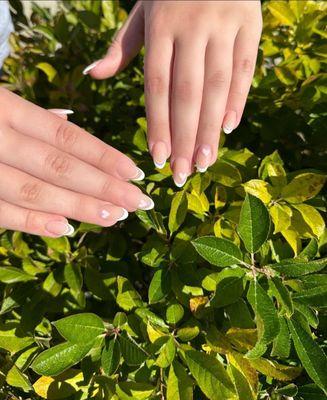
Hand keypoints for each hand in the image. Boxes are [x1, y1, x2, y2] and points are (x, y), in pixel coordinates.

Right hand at [0, 88, 153, 236]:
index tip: (136, 174)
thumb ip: (30, 114)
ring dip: (78, 206)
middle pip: (59, 166)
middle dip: (103, 187)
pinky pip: (0, 212)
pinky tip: (66, 227)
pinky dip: (32, 222)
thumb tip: (65, 117)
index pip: (66, 136)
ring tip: (113, 216)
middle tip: (137, 201)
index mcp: (7, 108)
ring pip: (34, 192)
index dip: (103, 156)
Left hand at [84, 0, 261, 186]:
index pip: (157, 85)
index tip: (157, 158)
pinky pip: (244, 68)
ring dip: (210, 128)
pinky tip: (229, 128)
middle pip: (187, 93)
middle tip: (180, 173)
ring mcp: (224, 24)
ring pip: (217, 86)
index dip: (157, 124)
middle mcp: (192, 26)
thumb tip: (92, 74)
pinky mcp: (250, 24)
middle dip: (184, 138)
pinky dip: (238, 99)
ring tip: (204, 162)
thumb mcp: (143, 10)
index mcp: (161, 26)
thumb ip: (122, 46)